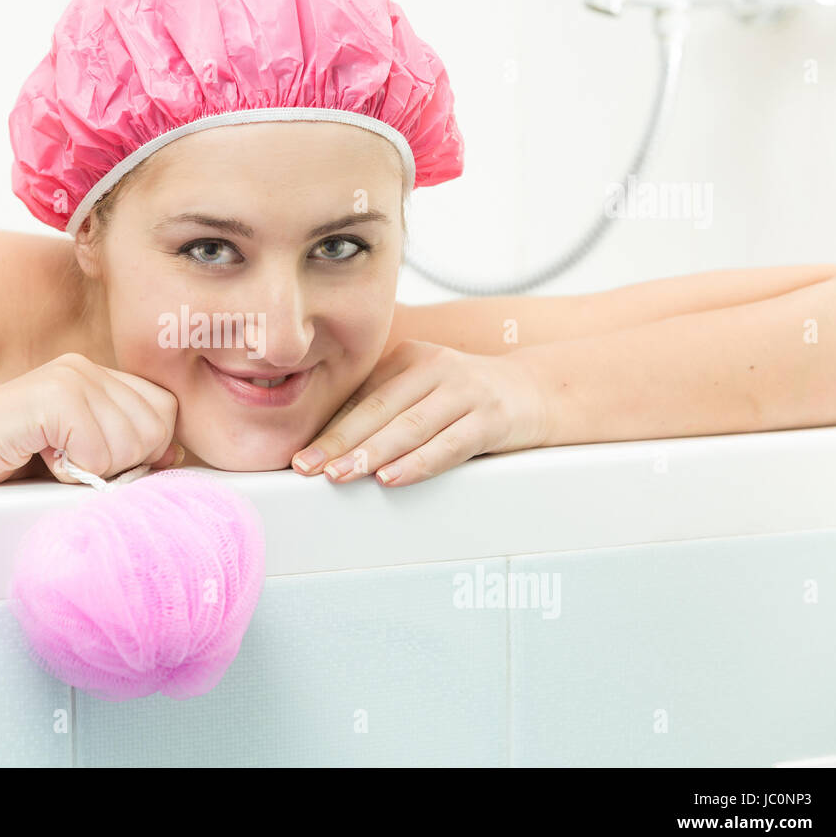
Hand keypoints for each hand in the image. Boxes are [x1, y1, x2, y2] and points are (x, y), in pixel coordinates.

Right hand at [0, 353, 182, 486]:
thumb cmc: (5, 461)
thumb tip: (176, 453)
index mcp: (98, 376)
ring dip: (94, 470)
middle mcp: (88, 368)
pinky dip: (73, 471)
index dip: (146, 448)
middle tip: (73, 463)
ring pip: (131, 443)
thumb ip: (125, 447)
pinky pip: (98, 452)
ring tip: (52, 458)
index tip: (103, 463)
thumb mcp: (78, 456)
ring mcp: (70, 377)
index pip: (166, 410)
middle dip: (123, 463)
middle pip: (157, 428)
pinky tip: (40, 457)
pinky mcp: (52, 397)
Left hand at [292, 340, 548, 486]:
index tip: (301, 455)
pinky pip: (449, 444)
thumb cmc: (467, 398)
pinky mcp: (491, 418)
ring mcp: (465, 391)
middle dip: (339, 442)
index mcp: (410, 359)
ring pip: (410, 427)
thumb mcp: (424, 391)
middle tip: (309, 467)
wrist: (535, 392)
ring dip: (371, 453)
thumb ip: (387, 408)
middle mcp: (435, 368)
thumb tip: (331, 445)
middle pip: (379, 410)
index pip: (363, 399)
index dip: (330, 429)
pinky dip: (417, 463)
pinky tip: (392, 477)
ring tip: (341, 474)